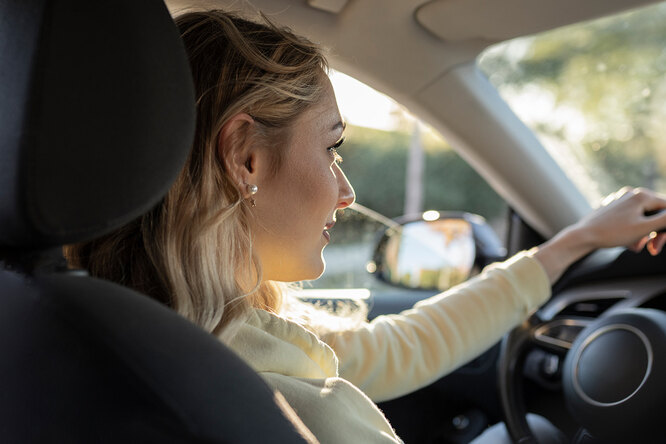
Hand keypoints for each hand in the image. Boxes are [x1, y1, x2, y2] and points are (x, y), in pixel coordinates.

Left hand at [532, 187, 665, 283]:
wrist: (582, 237)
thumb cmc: (612, 233)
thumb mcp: (645, 228)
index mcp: (642, 195)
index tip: (659, 244)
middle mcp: (632, 193)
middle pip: (656, 214)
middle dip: (656, 234)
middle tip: (652, 250)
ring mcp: (621, 200)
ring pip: (643, 219)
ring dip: (643, 235)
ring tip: (635, 246)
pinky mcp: (613, 209)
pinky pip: (631, 221)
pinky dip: (631, 233)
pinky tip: (625, 242)